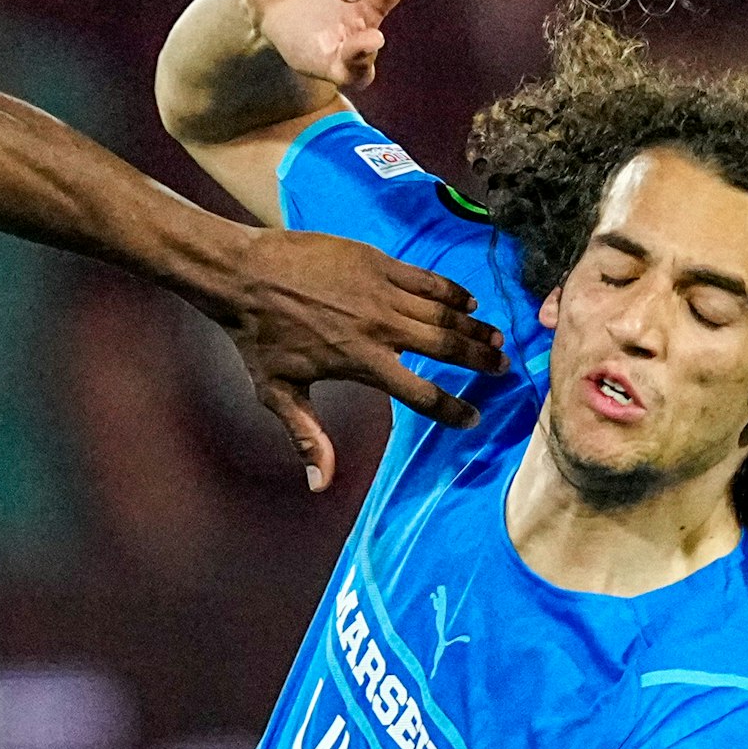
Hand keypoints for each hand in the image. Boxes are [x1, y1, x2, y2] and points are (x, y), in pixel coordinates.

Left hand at [212, 228, 506, 488]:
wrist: (245, 276)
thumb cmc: (258, 338)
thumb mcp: (278, 393)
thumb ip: (307, 436)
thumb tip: (320, 485)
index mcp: (362, 362)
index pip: (420, 394)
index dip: (451, 410)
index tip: (472, 418)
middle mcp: (380, 328)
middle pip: (445, 348)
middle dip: (479, 361)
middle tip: (502, 369)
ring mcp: (382, 292)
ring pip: (443, 313)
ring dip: (473, 329)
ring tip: (495, 339)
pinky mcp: (379, 263)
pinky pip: (428, 280)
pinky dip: (452, 293)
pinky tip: (468, 304)